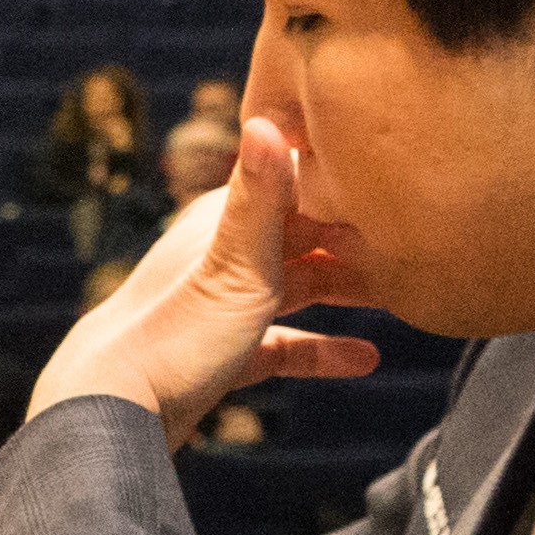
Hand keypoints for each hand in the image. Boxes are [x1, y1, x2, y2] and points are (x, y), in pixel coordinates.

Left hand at [27, 113, 377, 445]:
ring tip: (405, 291)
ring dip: (345, 288)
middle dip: (358, 234)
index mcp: (224, 220)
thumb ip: (260, 195)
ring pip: (296, 286)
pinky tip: (364, 358)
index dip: (350, 178)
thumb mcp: (234, 262)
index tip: (407, 172)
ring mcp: (220, 306)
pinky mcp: (219, 354)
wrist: (108, 418)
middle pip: (304, 233)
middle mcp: (221, 254)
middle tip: (425, 238)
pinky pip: (280, 345)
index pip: (297, 180)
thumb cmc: (171, 336)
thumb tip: (268, 116)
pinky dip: (319, 348)